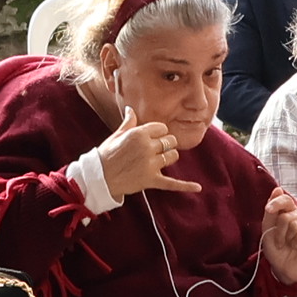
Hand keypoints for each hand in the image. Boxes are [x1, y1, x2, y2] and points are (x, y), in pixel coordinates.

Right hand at [87, 119, 201, 201]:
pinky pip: (172, 183)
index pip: (162, 128)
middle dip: (165, 144)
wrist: (98, 177)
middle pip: (170, 141)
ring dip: (168, 157)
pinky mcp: (151, 180)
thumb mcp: (117, 135)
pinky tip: (198, 187)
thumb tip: (130, 109)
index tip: (151, 138)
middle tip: (154, 150)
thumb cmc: (106, 154)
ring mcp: (150, 164)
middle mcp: (147, 147)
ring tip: (157, 161)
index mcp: (139, 133)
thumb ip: (129, 121)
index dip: (158, 133)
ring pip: (172, 156)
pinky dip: (185, 186)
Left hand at [259, 189, 296, 285]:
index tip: (268, 210)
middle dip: (279, 231)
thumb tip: (277, 189)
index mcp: (291, 212)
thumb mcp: (267, 229)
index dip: (277, 202)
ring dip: (287, 239)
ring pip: (295, 225)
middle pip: (287, 216)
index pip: (286, 199)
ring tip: (289, 245)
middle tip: (279, 241)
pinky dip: (296, 244)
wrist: (284, 268)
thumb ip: (271, 210)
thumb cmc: (277, 248)